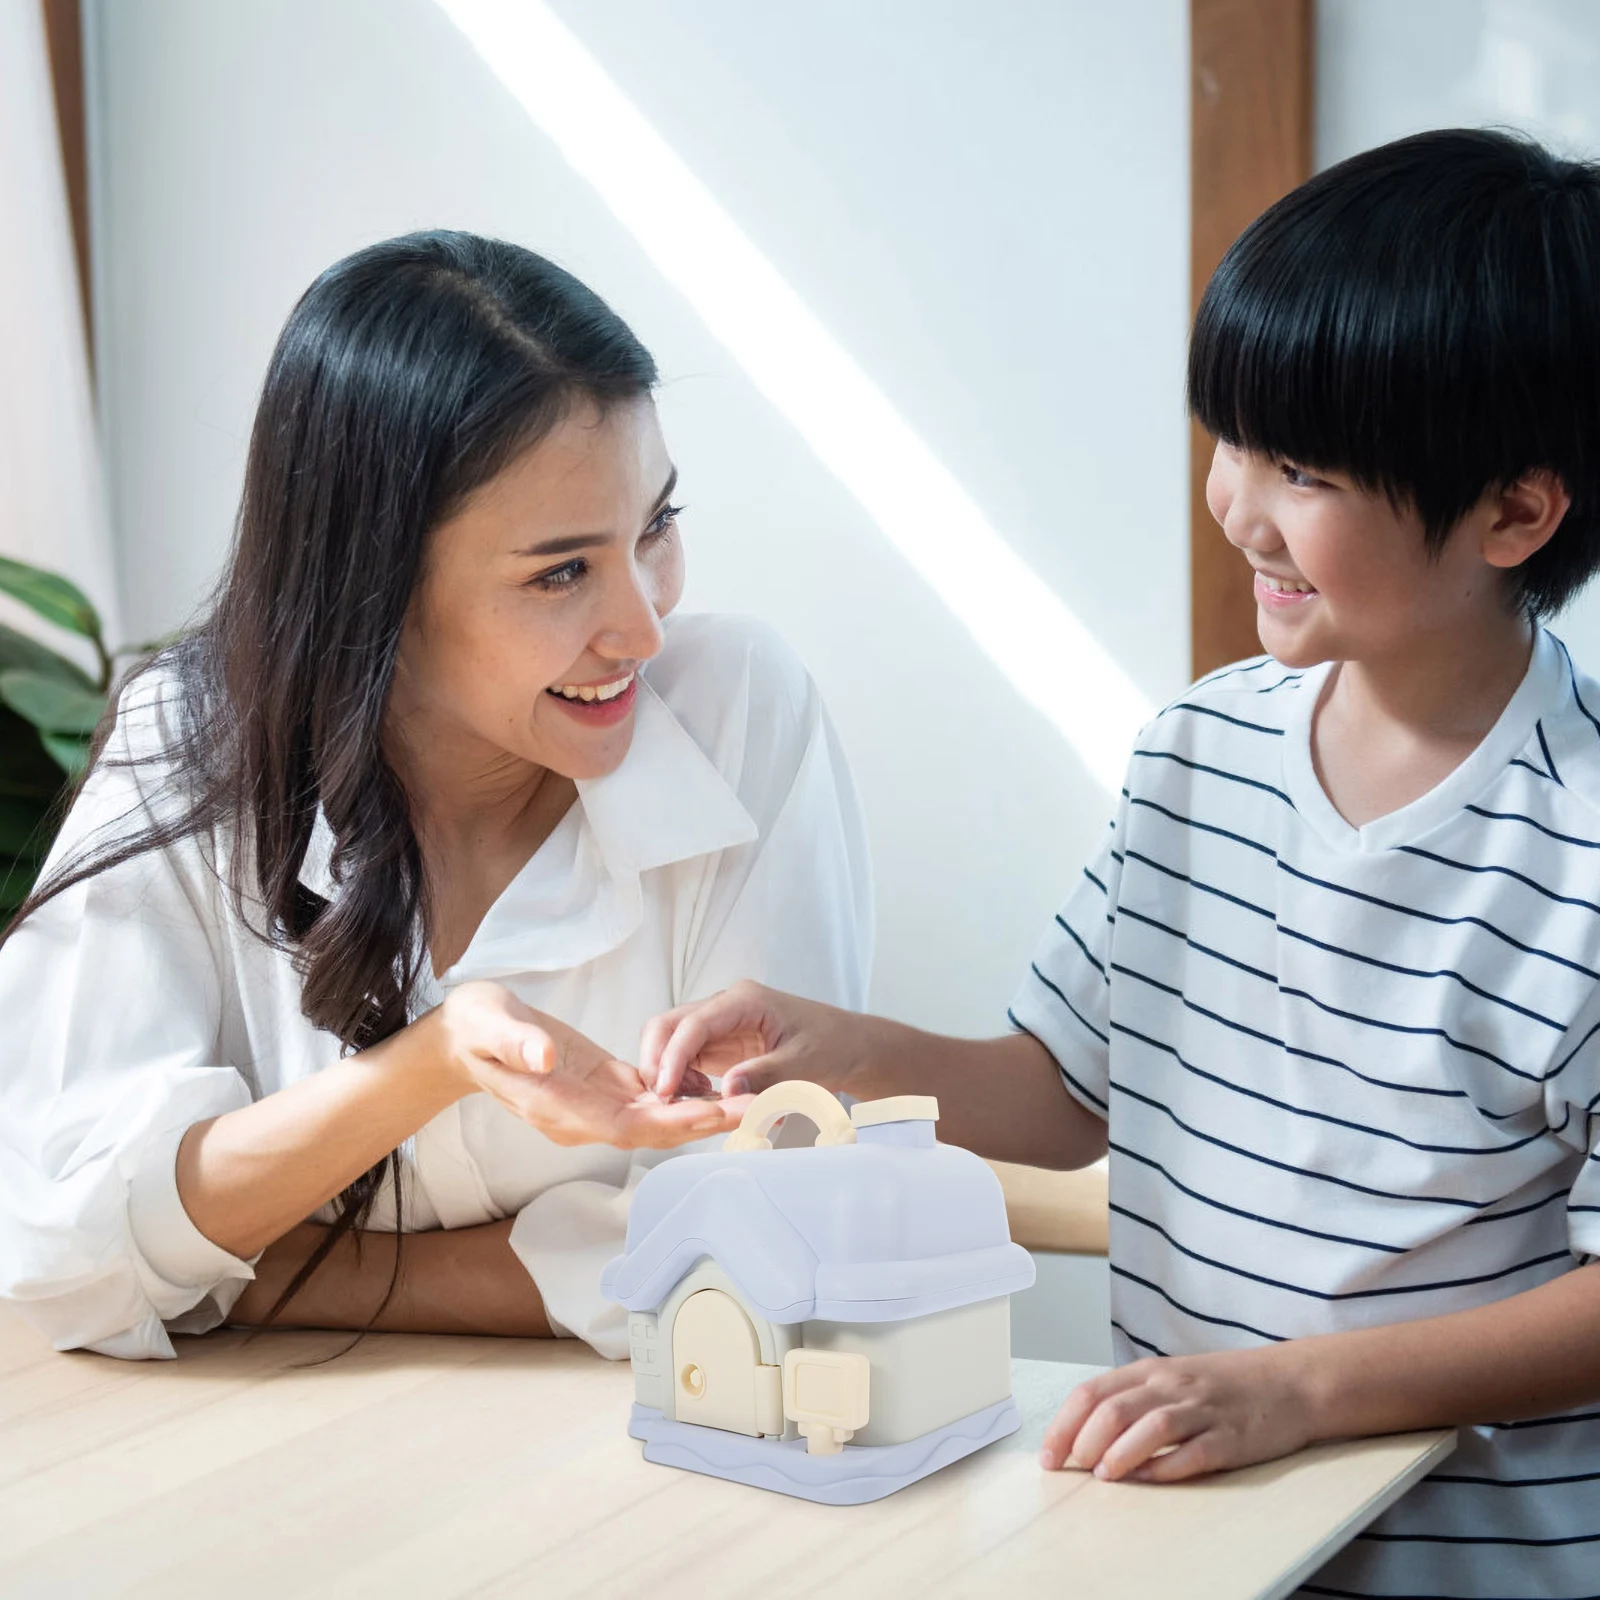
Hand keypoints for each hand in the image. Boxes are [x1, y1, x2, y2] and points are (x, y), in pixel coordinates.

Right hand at [434, 980, 746, 1148]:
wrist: (466, 1033)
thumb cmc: (475, 1026)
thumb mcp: (490, 1024)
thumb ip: (517, 1044)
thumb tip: (545, 1058)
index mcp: (558, 1106)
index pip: (624, 1124)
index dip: (669, 1122)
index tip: (710, 1115)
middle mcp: (582, 1116)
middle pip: (653, 1128)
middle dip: (703, 1121)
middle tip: (754, 1108)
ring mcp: (594, 1104)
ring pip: (658, 1116)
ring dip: (703, 1111)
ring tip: (753, 1099)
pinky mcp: (603, 1085)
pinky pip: (650, 1097)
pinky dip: (684, 1095)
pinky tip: (719, 1086)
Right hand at [640, 980, 870, 1100]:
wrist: (849, 1046)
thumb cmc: (832, 1045)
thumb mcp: (804, 1064)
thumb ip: (766, 1075)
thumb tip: (729, 1089)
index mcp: (745, 1000)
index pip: (695, 1023)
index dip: (674, 1056)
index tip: (664, 1088)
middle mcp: (726, 1007)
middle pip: (672, 1025)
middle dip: (657, 1059)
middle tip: (659, 1099)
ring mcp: (720, 1025)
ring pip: (673, 1041)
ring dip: (667, 1071)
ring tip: (678, 1103)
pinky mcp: (720, 1045)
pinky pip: (686, 1058)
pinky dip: (680, 1078)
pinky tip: (691, 1099)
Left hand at [1039, 1347, 1317, 1482]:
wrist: (1289, 1382)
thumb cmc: (1224, 1385)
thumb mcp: (1172, 1380)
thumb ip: (1133, 1400)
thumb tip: (1085, 1434)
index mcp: (1150, 1372)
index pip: (1093, 1393)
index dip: (1065, 1425)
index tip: (1048, 1455)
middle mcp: (1171, 1386)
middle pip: (1114, 1409)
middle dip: (1084, 1441)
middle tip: (1070, 1468)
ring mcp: (1202, 1411)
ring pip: (1150, 1427)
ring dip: (1120, 1453)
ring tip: (1103, 1475)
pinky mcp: (1230, 1437)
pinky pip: (1194, 1453)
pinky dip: (1167, 1468)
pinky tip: (1150, 1480)